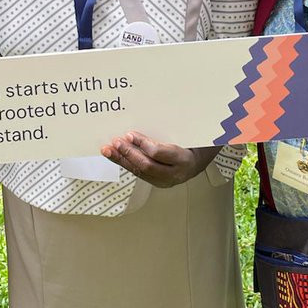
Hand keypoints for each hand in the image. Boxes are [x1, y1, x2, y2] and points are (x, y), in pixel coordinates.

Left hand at [101, 132, 217, 188]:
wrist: (199, 161)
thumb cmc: (192, 144)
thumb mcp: (185, 134)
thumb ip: (168, 131)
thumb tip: (144, 124)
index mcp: (184, 159)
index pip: (159, 154)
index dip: (142, 144)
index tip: (130, 134)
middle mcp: (175, 174)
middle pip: (147, 165)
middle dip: (128, 153)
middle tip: (115, 142)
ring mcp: (166, 181)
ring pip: (140, 172)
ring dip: (122, 160)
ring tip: (108, 150)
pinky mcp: (157, 183)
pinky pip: (139, 174)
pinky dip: (126, 164)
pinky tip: (116, 156)